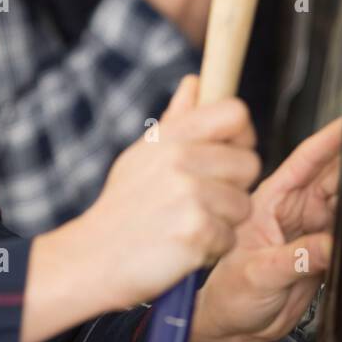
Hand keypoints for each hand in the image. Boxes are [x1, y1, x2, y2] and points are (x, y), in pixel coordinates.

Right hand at [79, 75, 261, 312]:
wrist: (91, 259)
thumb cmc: (123, 208)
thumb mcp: (142, 156)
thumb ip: (176, 120)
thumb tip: (195, 82)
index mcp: (170, 136)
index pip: (235, 113)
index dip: (241, 135)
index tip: (229, 155)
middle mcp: (181, 158)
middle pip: (250, 163)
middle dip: (234, 188)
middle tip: (201, 203)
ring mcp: (189, 194)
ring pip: (244, 205)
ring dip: (223, 223)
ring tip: (187, 225)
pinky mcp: (196, 231)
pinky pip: (230, 238)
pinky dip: (211, 249)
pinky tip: (183, 247)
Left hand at [186, 117, 341, 341]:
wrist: (237, 329)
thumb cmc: (230, 294)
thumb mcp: (258, 274)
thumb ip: (294, 259)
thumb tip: (328, 247)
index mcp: (272, 201)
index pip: (304, 162)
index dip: (328, 140)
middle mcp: (295, 211)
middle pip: (333, 178)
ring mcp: (312, 231)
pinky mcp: (326, 253)